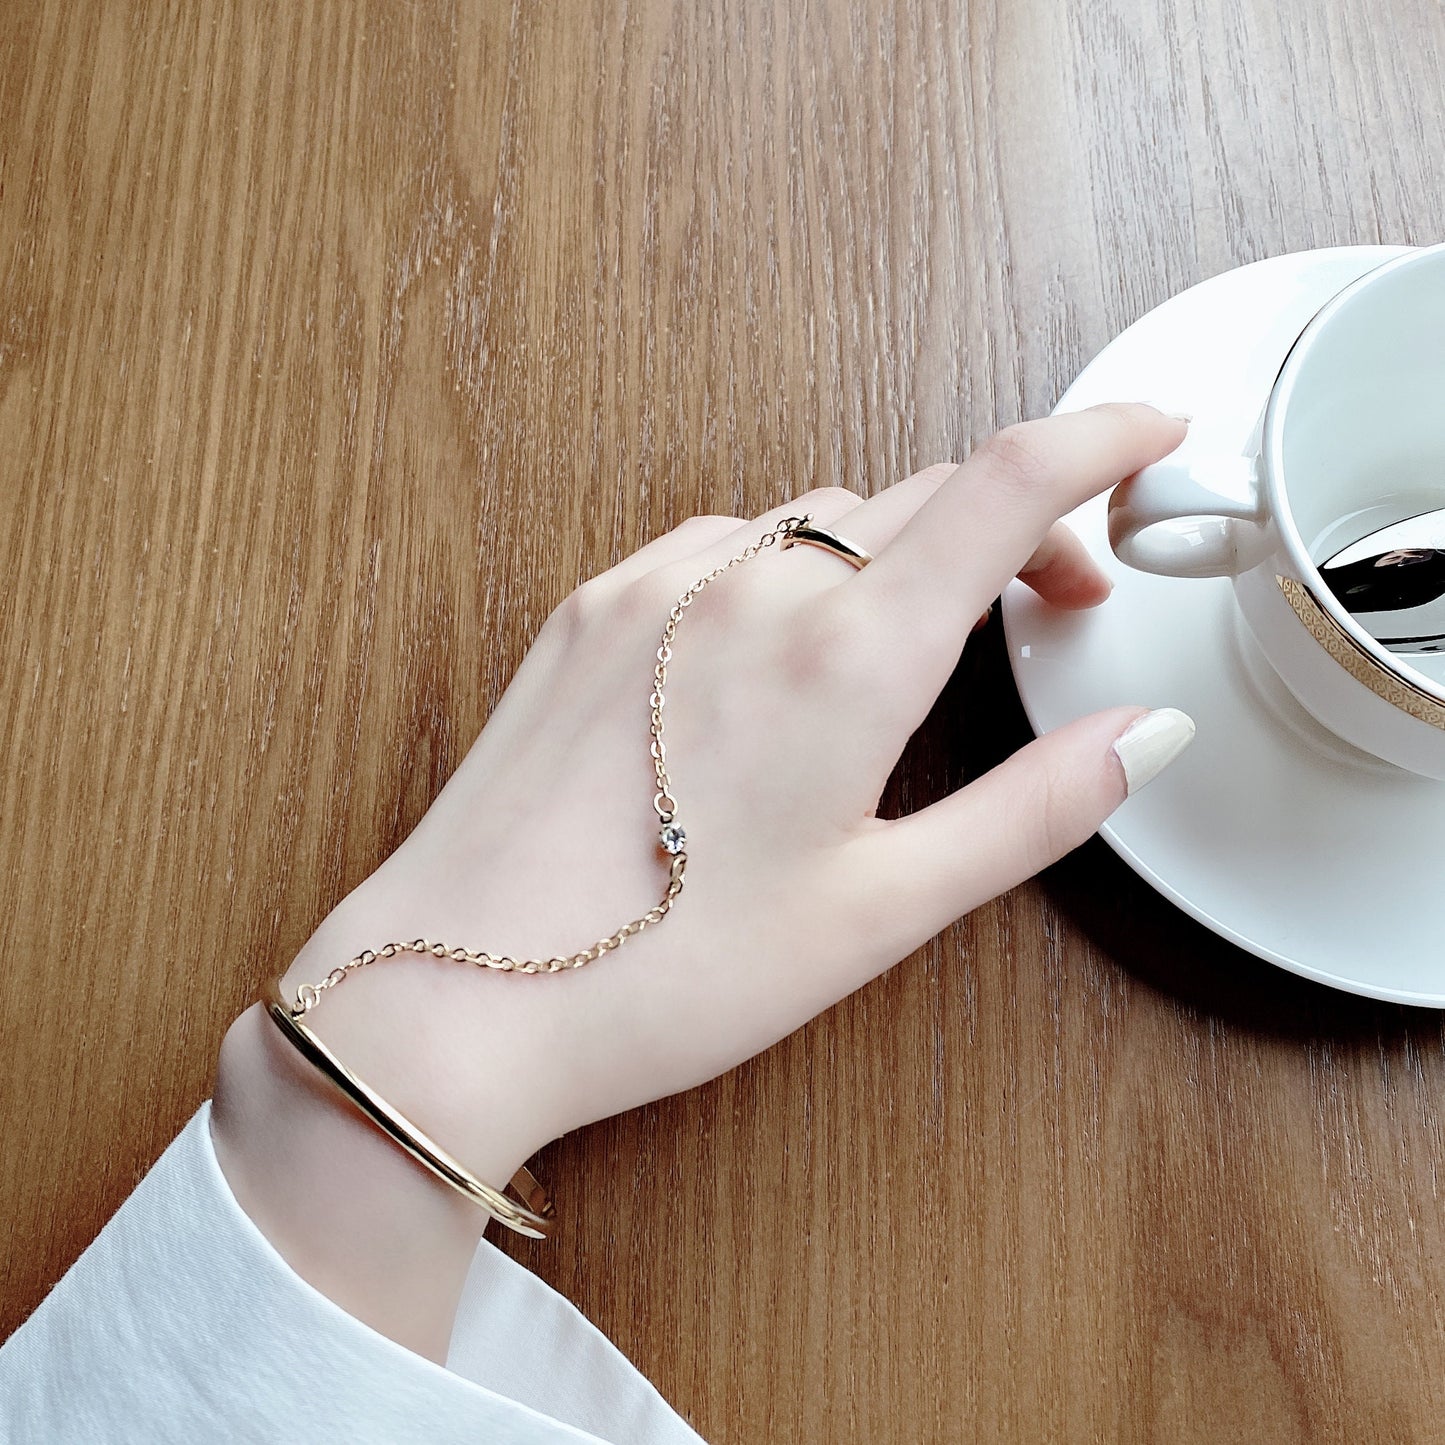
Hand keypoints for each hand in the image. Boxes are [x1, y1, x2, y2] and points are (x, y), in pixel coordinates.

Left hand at [253, 404, 1192, 1184]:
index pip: (1007, 484)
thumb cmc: (665, 970)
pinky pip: (721, 545)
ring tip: (911, 645)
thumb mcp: (879, 909)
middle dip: (1012, 529)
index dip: (1102, 436)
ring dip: (894, 553)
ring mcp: (656, 585)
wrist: (455, 988)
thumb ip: (1031, 809)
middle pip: (922, 496)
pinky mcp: (589, 607)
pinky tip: (776, 654)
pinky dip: (786, 570)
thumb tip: (1142, 734)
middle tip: (1051, 604)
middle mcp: (750, 587)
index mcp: (845, 655)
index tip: (1154, 433)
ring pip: (819, 518)